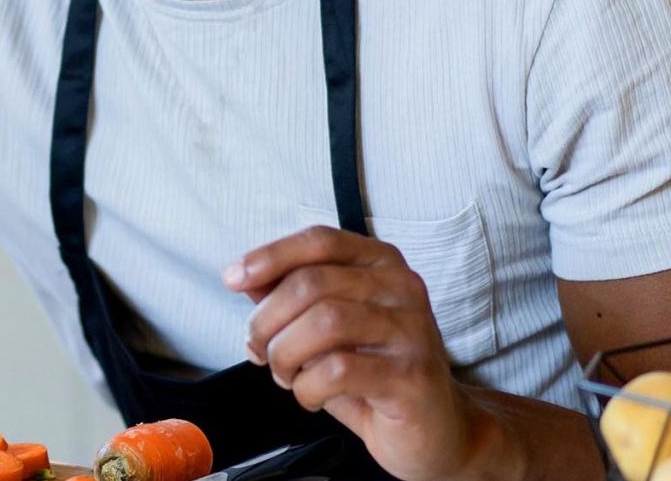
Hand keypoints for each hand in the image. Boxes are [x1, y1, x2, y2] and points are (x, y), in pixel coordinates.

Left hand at [228, 227, 505, 480]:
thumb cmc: (375, 374)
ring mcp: (411, 330)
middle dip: (267, 320)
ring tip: (286, 375)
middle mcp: (402, 288)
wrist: (436, 429)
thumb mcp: (329, 329)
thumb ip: (291, 297)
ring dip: (285, 354)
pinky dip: (307, 387)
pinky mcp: (410, 376)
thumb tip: (246, 279)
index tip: (234, 279)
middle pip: (312, 284)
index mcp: (381, 264)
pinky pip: (337, 370)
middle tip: (258, 350)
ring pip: (323, 323)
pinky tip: (311, 396)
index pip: (320, 241)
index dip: (270, 256)